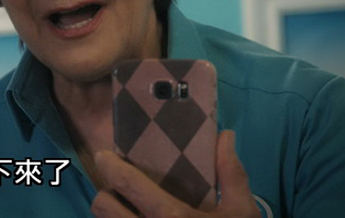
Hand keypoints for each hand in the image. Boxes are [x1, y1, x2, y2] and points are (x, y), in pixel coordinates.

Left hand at [91, 130, 260, 217]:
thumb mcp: (242, 212)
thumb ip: (231, 173)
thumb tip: (225, 135)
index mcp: (170, 216)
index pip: (126, 183)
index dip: (109, 165)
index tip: (103, 155)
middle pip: (103, 206)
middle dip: (106, 194)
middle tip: (117, 189)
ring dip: (110, 215)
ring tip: (124, 209)